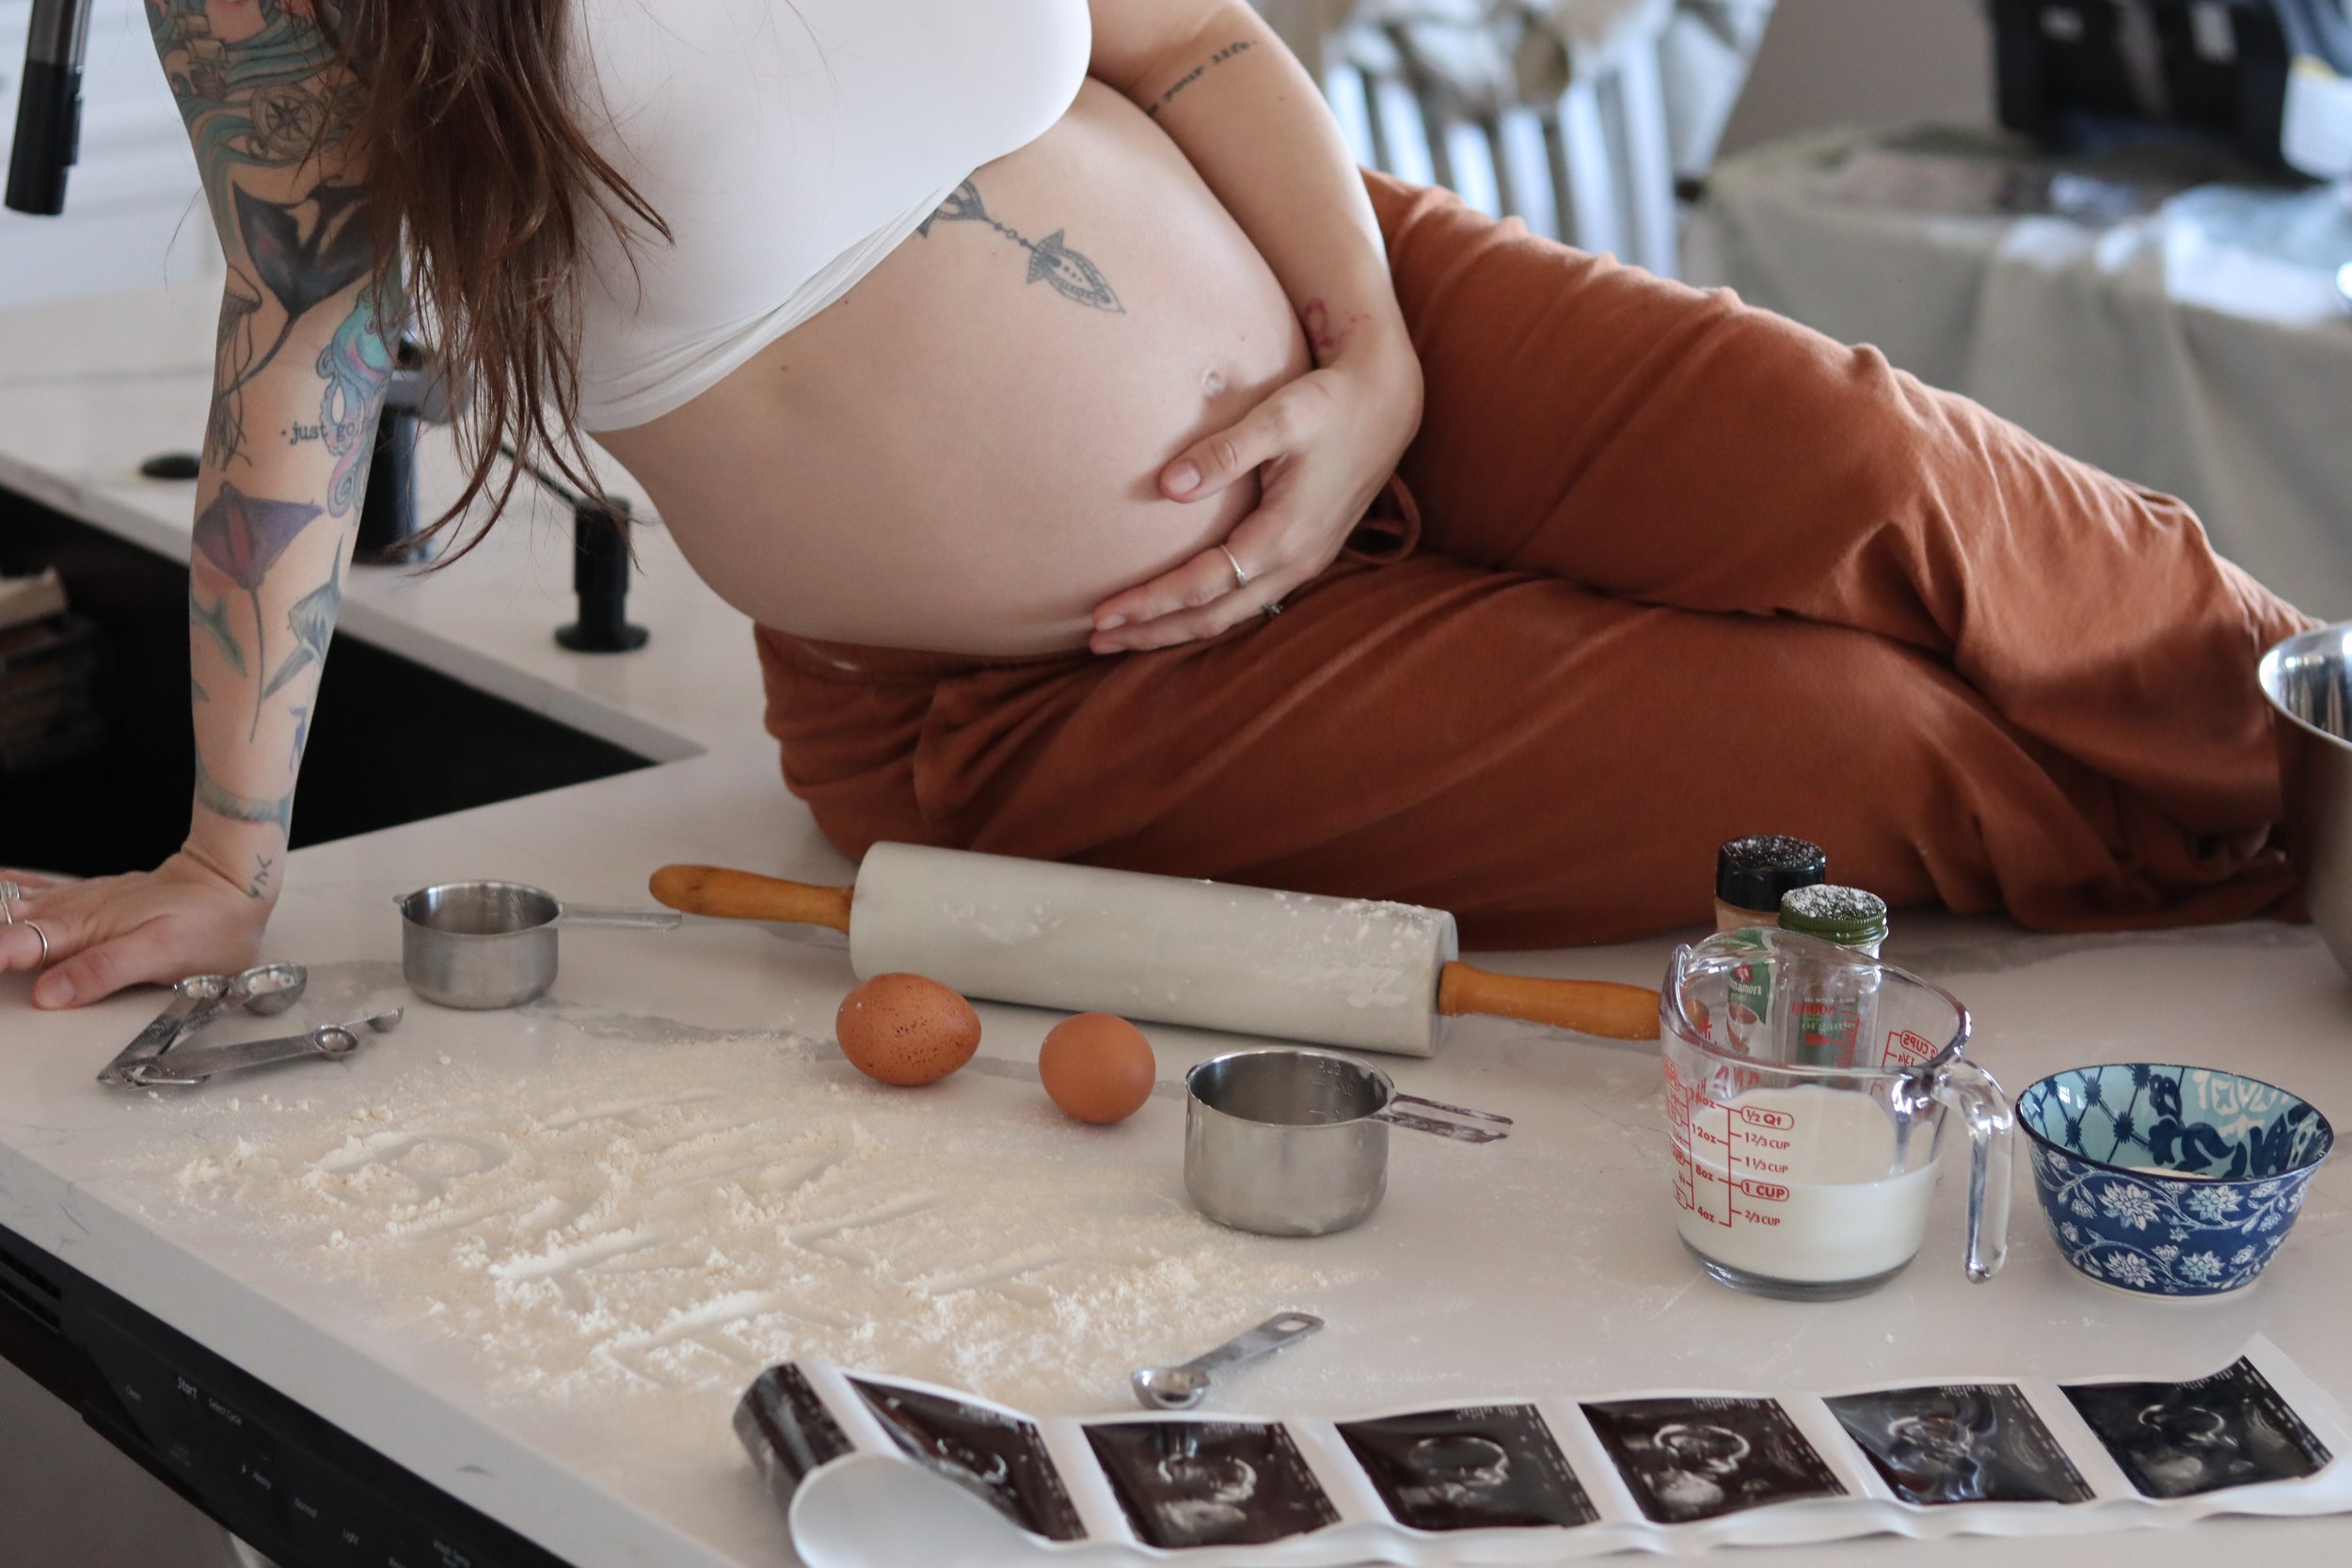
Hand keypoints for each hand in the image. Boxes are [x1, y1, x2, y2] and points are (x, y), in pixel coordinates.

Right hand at [0, 850, 271, 1008]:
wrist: (233, 882)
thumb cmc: (208, 922)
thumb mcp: (164, 955)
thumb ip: (102, 971)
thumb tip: (48, 993)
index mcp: (80, 932)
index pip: (12, 948)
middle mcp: (67, 914)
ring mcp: (71, 903)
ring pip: (5, 908)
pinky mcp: (80, 899)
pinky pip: (26, 893)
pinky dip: (1, 894)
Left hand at [1090, 339, 1421, 653]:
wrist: (1387, 404)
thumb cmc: (1331, 404)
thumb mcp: (1280, 417)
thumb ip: (1224, 452)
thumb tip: (1168, 488)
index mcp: (1285, 535)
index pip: (1203, 585)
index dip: (1151, 603)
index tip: (1103, 614)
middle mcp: (1296, 563)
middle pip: (1213, 617)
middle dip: (1153, 632)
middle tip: (1097, 640)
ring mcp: (1304, 565)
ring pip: (1231, 616)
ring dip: (1177, 629)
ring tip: (1126, 638)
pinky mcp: (1304, 557)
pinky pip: (1248, 602)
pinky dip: (1206, 614)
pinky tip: (1177, 613)